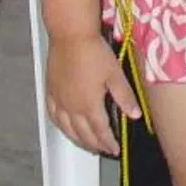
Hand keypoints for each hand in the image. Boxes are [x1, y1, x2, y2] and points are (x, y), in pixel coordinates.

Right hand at [45, 30, 138, 156]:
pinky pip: (54, 116)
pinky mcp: (50, 92)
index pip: (100, 131)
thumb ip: (124, 97)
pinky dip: (61, 126)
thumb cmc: (94, 52)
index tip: (114, 150)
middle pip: (83, 135)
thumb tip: (135, 116)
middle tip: (102, 150)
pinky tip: (65, 127)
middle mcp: (72, 108)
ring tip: (86, 145)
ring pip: (67, 129)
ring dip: (77, 140)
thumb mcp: (115, 74)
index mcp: (89, 105)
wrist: (70, 36)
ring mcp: (59, 101)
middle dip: (94, 145)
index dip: (108, 143)